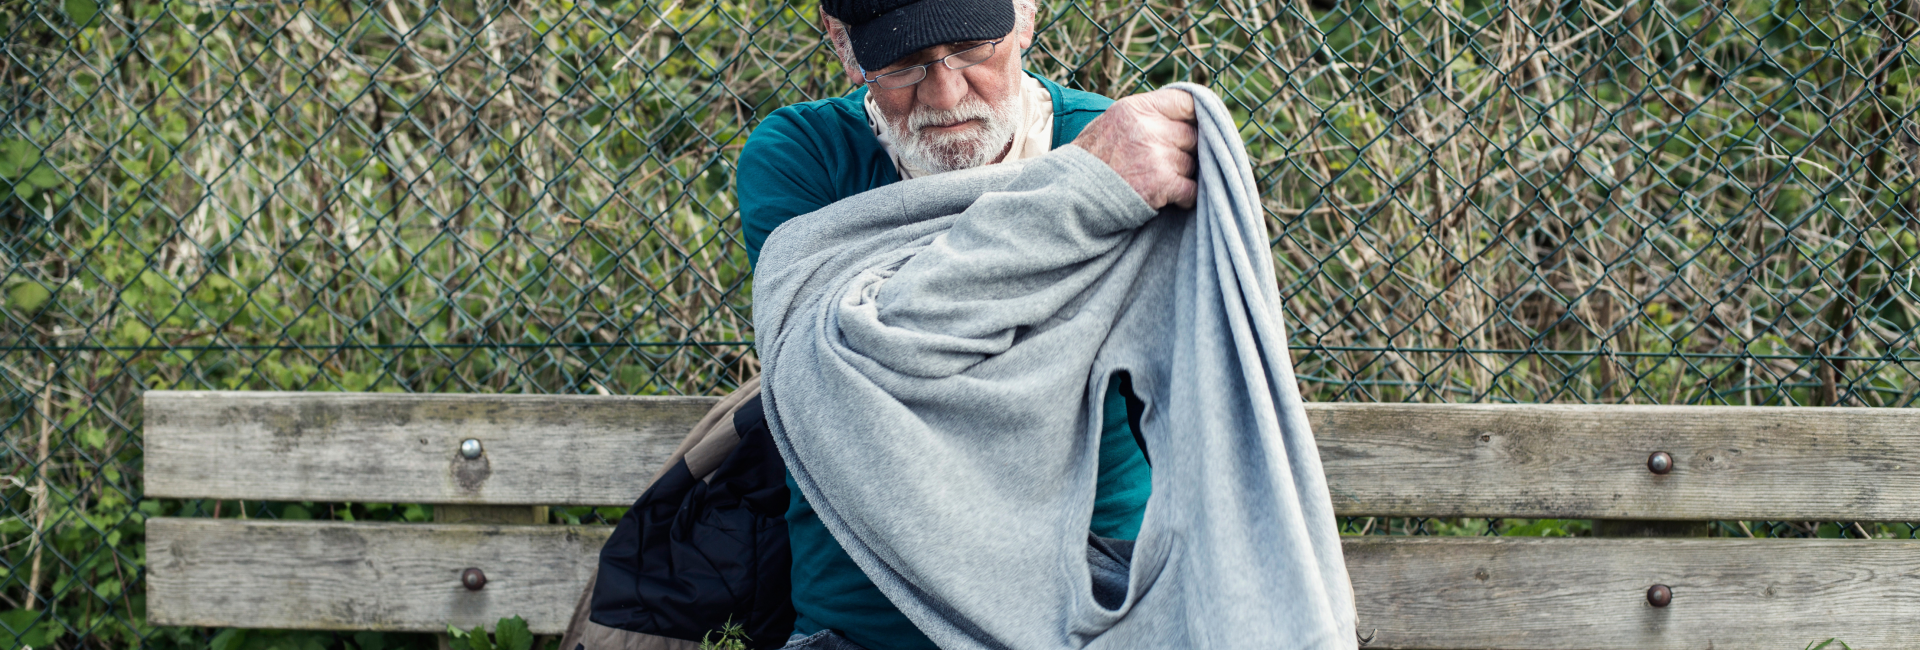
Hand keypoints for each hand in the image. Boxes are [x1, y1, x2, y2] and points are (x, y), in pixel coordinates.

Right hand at [1071, 89, 1198, 209]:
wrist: (1071, 194)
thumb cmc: (1091, 161)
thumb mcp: (1111, 123)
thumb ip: (1145, 116)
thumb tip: (1183, 116)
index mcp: (1135, 108)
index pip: (1186, 102)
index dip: (1195, 117)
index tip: (1195, 128)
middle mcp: (1147, 127)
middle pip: (1192, 135)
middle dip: (1186, 151)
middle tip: (1172, 163)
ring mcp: (1156, 154)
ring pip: (1192, 163)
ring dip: (1182, 175)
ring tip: (1160, 182)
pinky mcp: (1161, 182)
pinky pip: (1192, 189)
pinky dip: (1186, 197)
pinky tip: (1172, 199)